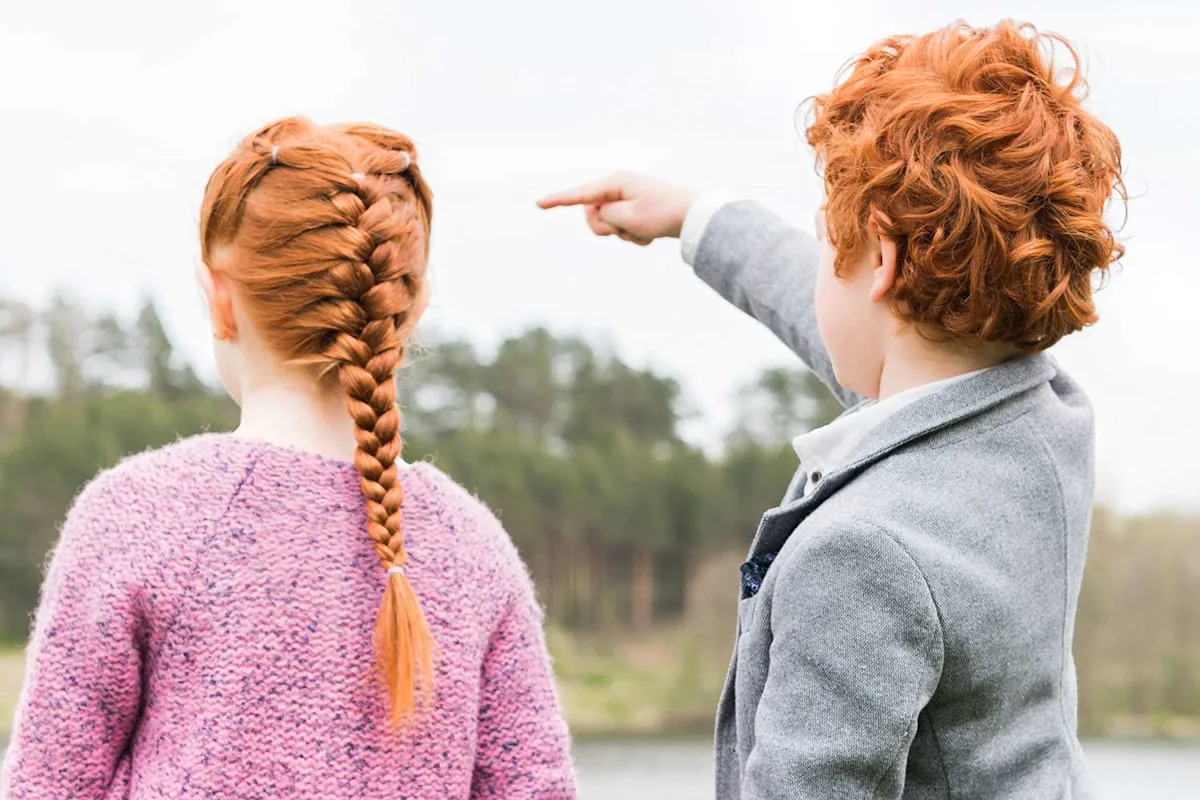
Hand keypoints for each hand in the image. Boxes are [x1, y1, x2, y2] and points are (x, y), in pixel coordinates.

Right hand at [537, 171, 697, 245]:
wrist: (693, 216)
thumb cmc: (662, 214)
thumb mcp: (628, 218)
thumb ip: (604, 217)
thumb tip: (598, 215)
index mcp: (615, 182)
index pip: (580, 194)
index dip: (558, 200)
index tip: (538, 204)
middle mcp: (618, 187)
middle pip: (593, 215)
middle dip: (607, 228)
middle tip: (629, 229)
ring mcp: (625, 199)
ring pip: (608, 225)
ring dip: (623, 234)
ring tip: (644, 230)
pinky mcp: (633, 211)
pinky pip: (622, 229)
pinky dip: (634, 235)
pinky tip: (651, 233)